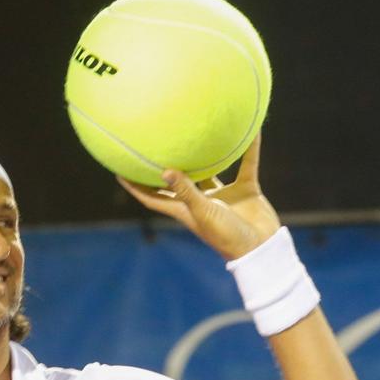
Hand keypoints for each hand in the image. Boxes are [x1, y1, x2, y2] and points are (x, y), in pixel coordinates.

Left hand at [118, 134, 279, 260]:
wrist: (262, 249)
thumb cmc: (227, 236)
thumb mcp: (203, 212)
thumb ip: (186, 191)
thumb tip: (164, 170)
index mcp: (184, 209)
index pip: (151, 196)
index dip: (134, 185)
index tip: (118, 169)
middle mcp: (201, 200)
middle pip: (177, 180)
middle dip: (165, 166)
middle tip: (154, 142)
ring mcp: (223, 195)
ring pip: (212, 170)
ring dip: (207, 154)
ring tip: (199, 130)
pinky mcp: (245, 190)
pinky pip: (247, 164)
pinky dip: (250, 150)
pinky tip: (252, 131)